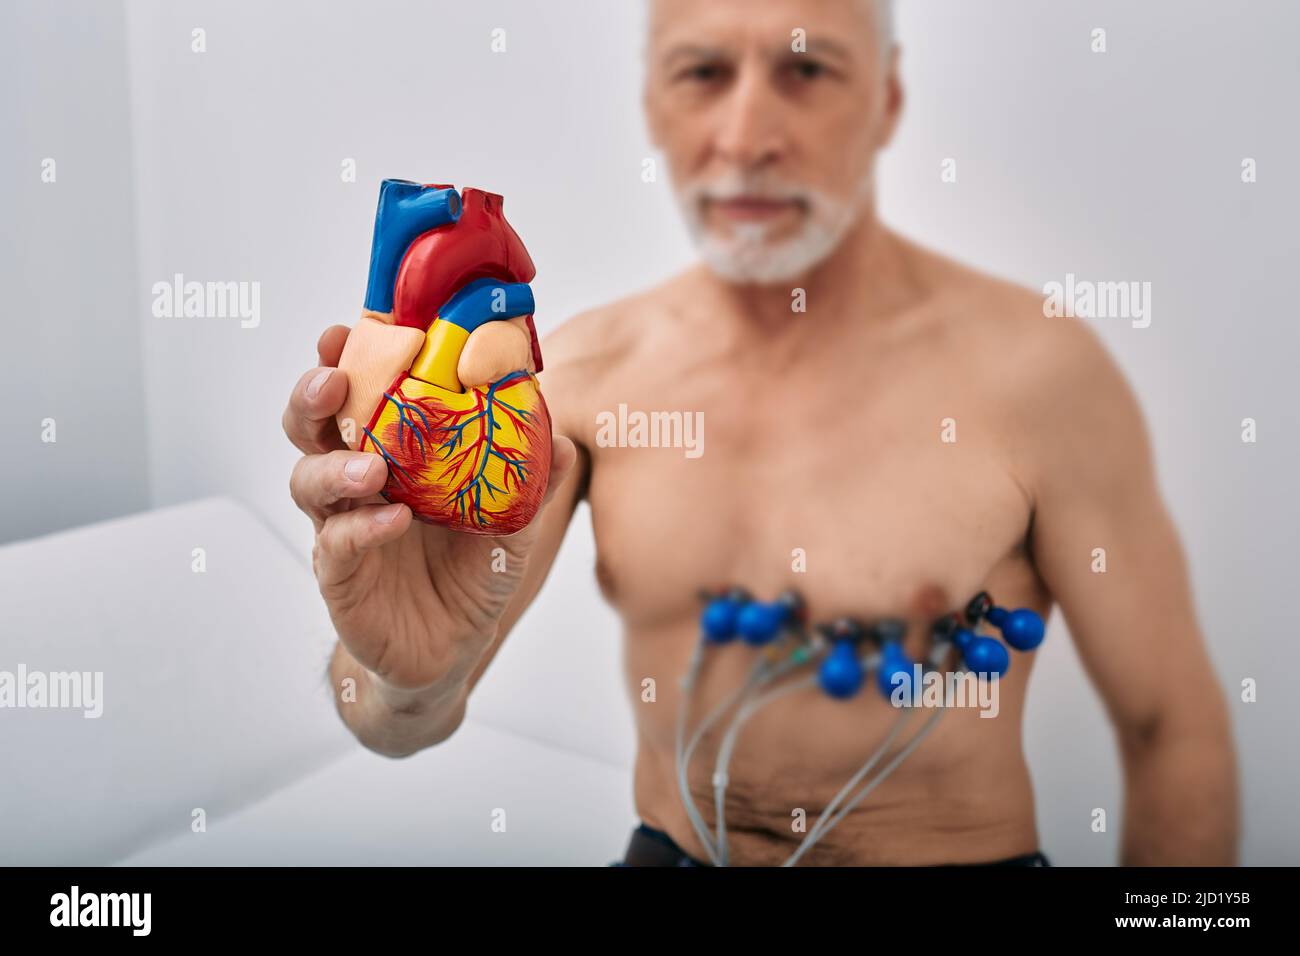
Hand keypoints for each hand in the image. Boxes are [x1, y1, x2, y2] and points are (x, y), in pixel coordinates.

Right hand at [285, 325, 576, 698]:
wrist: (448, 651)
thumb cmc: (470, 572)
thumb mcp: (510, 524)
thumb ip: (531, 482)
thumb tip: (563, 440)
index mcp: (392, 452)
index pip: (360, 394)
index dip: (347, 360)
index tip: (347, 330)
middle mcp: (357, 481)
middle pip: (312, 425)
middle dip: (314, 395)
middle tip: (333, 380)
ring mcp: (340, 526)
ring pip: (309, 481)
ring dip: (336, 466)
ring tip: (373, 468)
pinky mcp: (339, 575)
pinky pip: (335, 543)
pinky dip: (361, 529)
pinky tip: (392, 522)